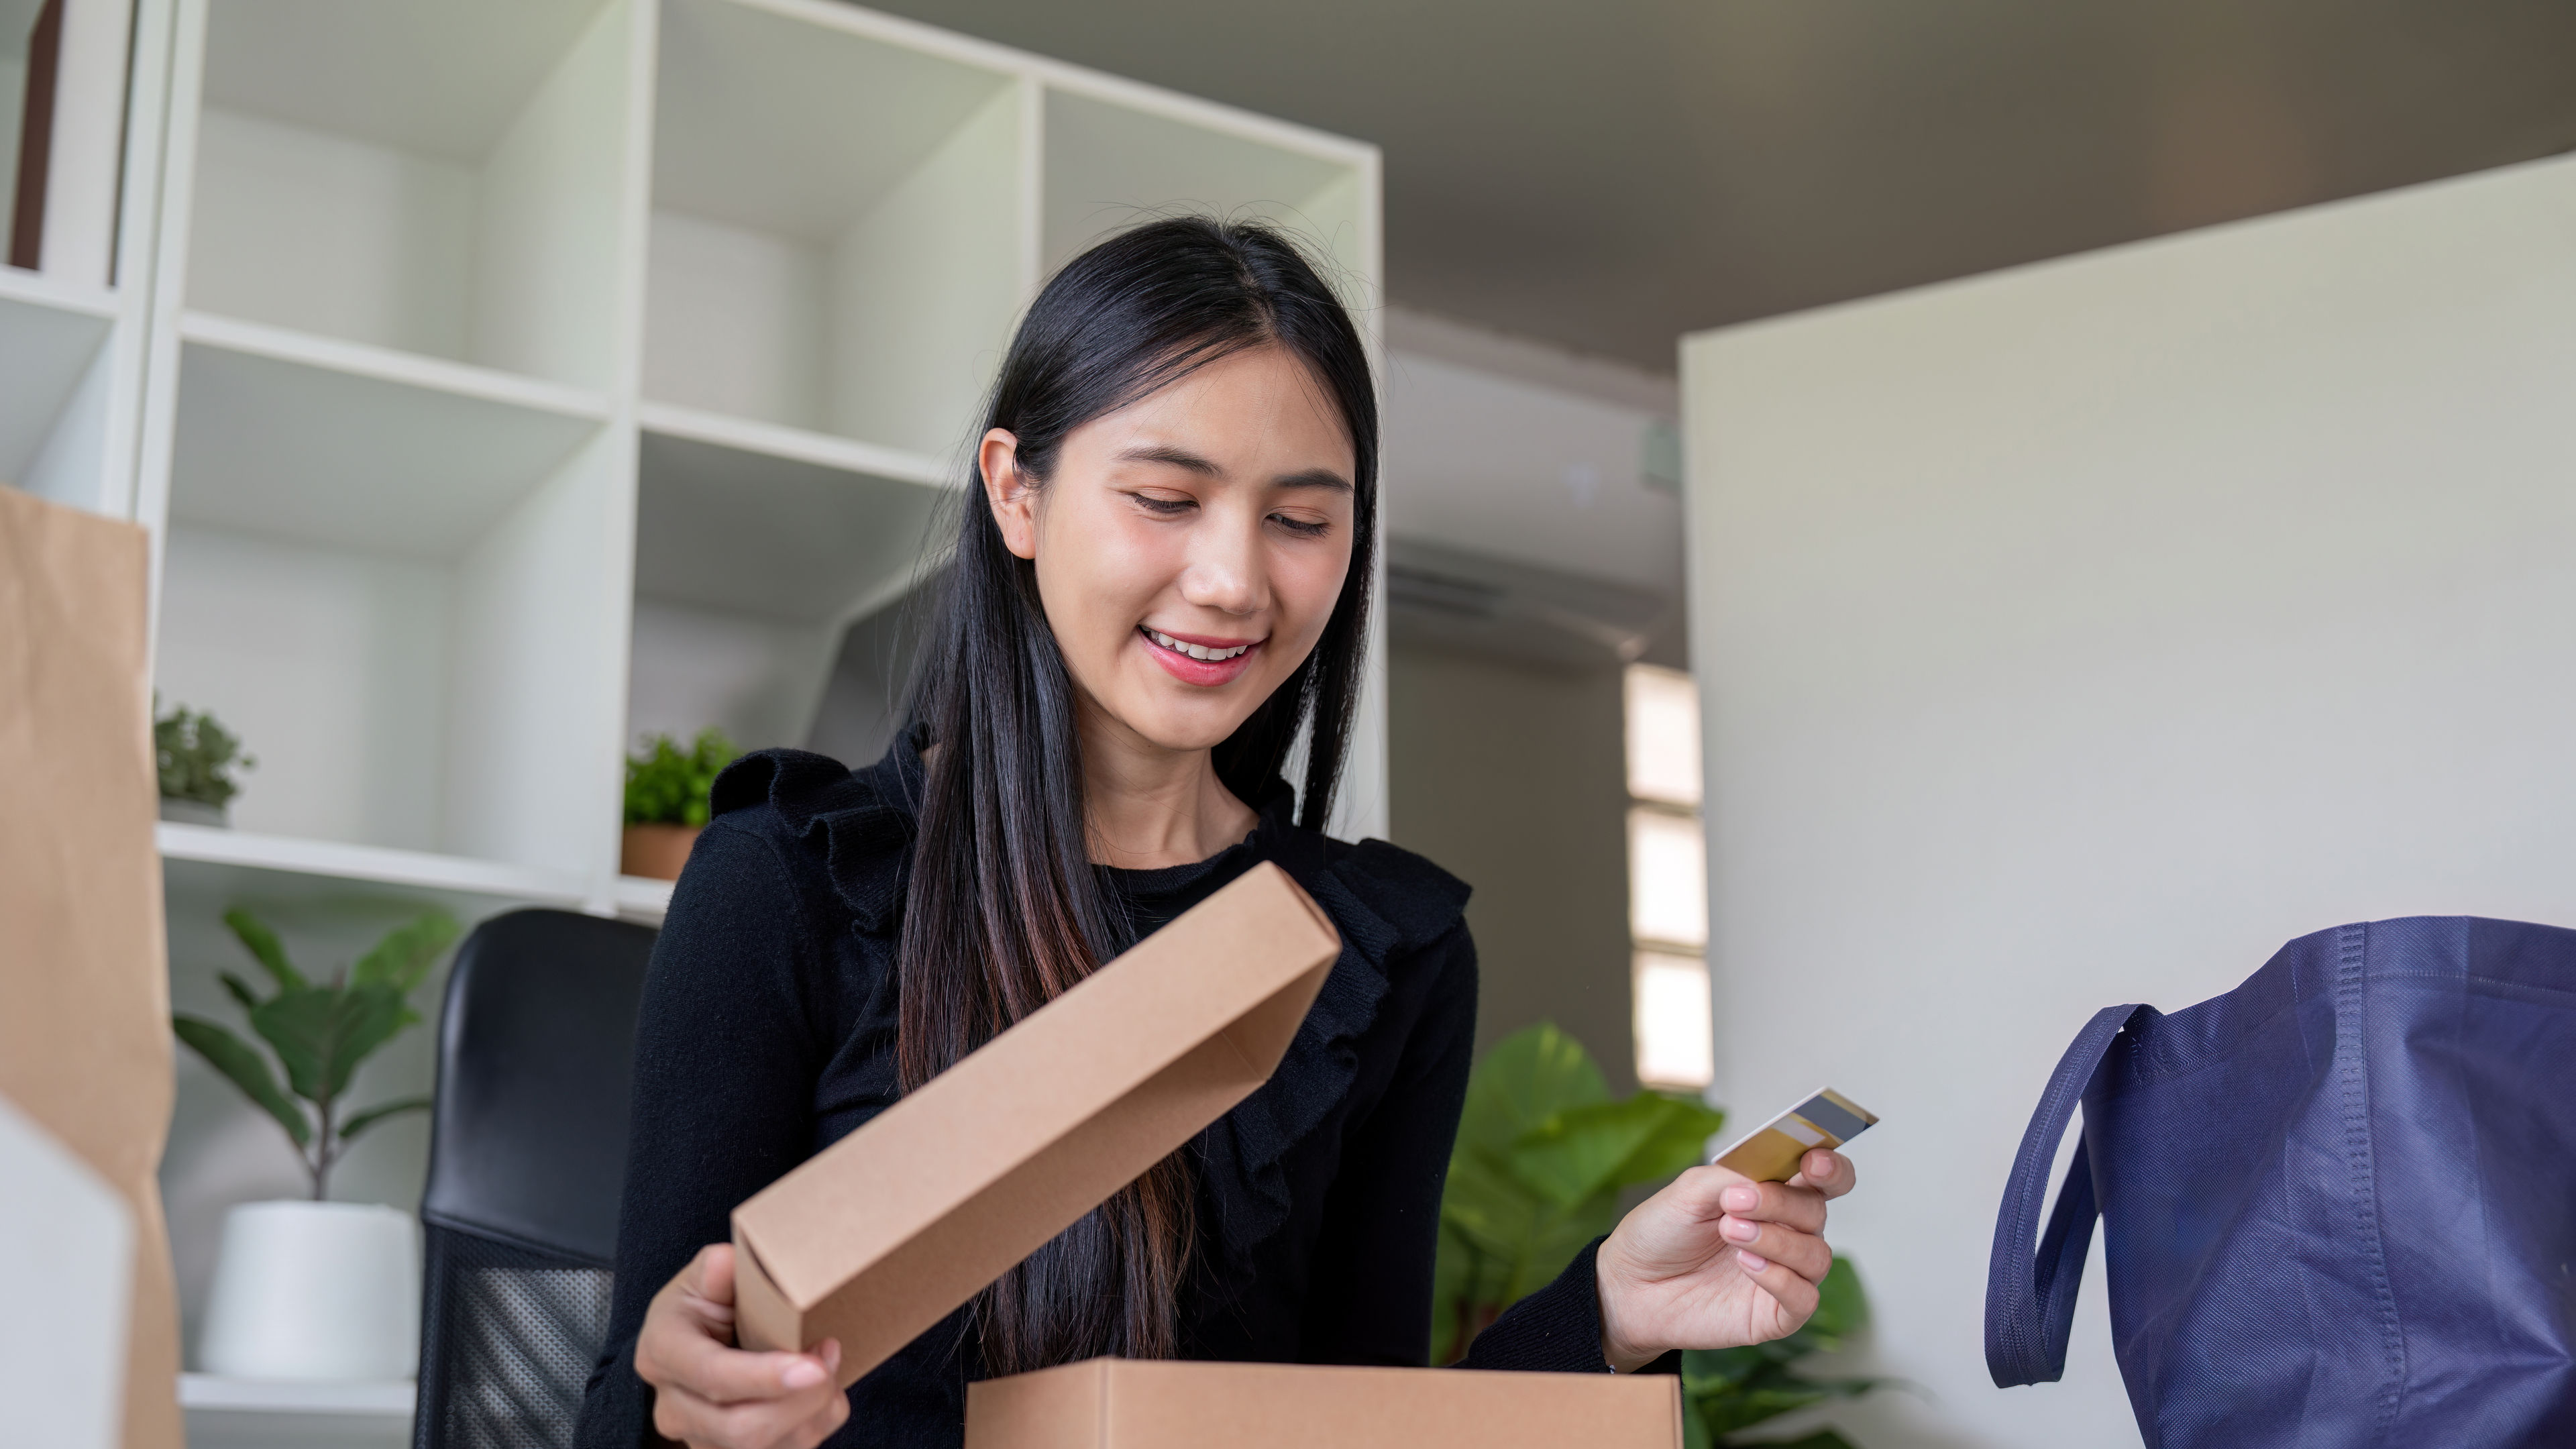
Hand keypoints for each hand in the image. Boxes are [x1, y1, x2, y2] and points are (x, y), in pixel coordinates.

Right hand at [636, 1244, 849, 1448]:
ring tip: (829, 1369)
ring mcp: (697, 1438)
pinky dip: (813, 1426)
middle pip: (740, 1427)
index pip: (712, 1376)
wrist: (696, 1341)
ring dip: (813, 1414)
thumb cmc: (704, 1306)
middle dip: (801, 1401)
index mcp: (662, 1352)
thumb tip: (727, 1264)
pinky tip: (821, 1394)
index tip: (813, 1367)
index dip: (765, 1377)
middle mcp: (672, 1406)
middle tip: (830, 1356)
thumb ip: (717, 1268)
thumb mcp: (704, 1277)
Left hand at [1593, 1148, 1856, 1371]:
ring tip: (1730, 1232)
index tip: (1813, 1162)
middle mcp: (1787, 1232)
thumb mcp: (1690, 1190)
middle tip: (1736, 1202)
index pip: (1823, 1178)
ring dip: (1776, 1240)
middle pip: (1816, 1211)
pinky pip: (1804, 1297)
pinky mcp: (1776, 1313)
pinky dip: (1780, 1278)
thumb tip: (1767, 1177)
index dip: (1830, 1167)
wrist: (1632, 1284)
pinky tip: (1747, 1264)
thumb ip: (1734, 1175)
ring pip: (1816, 1254)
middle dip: (1781, 1203)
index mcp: (1773, 1195)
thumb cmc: (1663, 1233)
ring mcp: (1785, 1273)